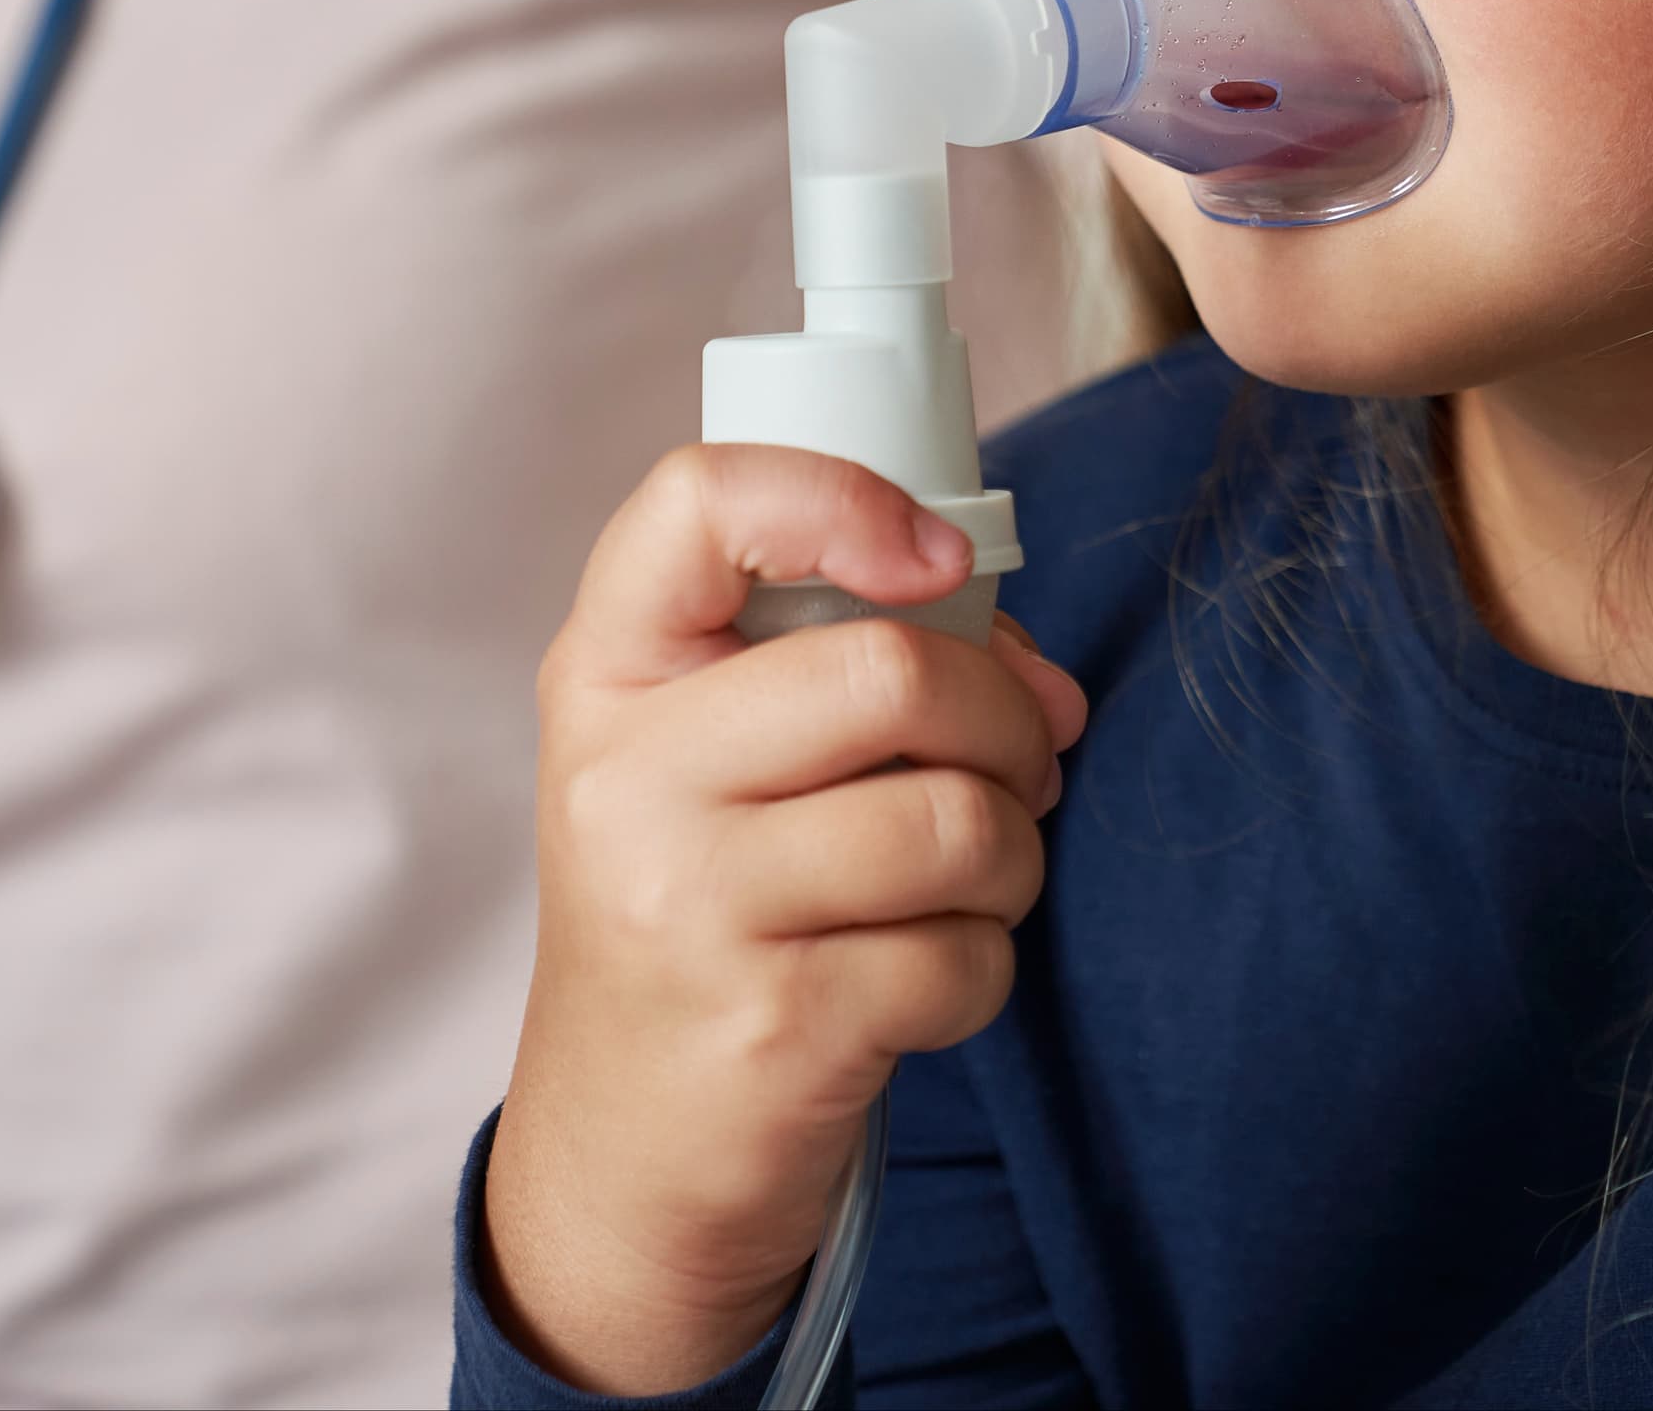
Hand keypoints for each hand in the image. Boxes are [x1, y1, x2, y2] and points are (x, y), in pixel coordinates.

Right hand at [478, 442, 1088, 1395]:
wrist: (623, 1153)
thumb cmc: (702, 913)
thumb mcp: (705, 760)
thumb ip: (840, 664)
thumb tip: (1043, 682)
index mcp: (608, 673)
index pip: (699, 500)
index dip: (844, 499)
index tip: (938, 566)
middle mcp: (629, 778)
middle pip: (888, 671)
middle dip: (1006, 716)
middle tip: (1019, 761)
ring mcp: (692, 907)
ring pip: (955, 818)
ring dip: (1013, 849)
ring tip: (974, 875)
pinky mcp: (774, 1027)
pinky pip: (966, 954)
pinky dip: (983, 964)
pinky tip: (924, 976)